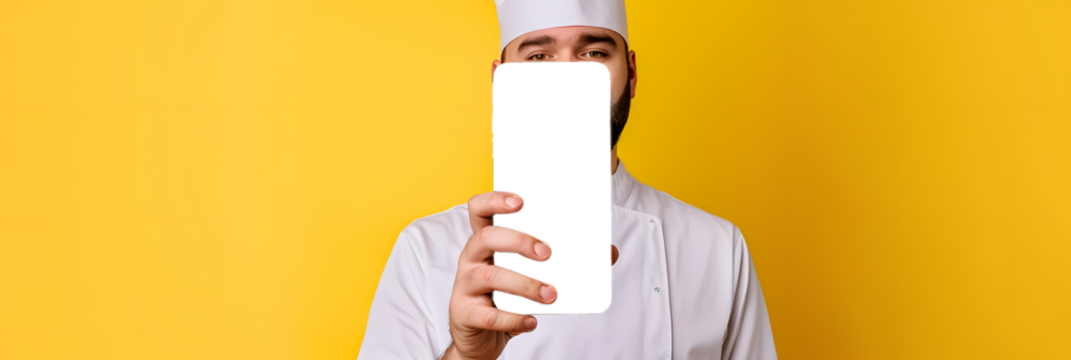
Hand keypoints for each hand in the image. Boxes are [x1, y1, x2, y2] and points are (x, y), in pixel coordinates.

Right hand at [444, 190, 619, 359]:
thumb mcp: (533, 275)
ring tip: (550, 295)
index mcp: (487, 242)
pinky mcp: (464, 312)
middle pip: (486, 237)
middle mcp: (472, 258)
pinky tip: (531, 321)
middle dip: (520, 242)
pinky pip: (488, 314)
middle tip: (548, 254)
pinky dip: (514, 318)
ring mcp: (465, 285)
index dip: (495, 200)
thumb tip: (609, 252)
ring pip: (490, 276)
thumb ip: (566, 261)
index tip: (520, 201)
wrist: (482, 337)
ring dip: (525, 285)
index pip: (480, 210)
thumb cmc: (506, 298)